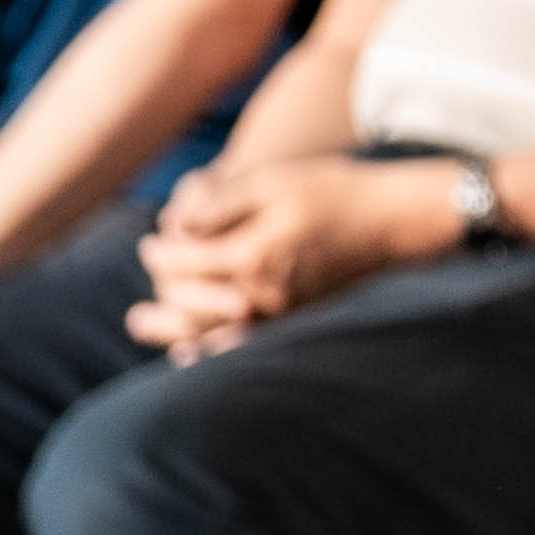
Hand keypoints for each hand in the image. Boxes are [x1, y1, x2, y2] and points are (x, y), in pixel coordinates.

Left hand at [123, 151, 453, 356]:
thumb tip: (173, 225)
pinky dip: (210, 349)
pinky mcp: (293, 316)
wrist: (394, 219)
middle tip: (152, 260)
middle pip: (186, 299)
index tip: (155, 235)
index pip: (180, 262)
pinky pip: (241, 342)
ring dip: (169, 327)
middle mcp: (258, 294)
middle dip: (162, 282)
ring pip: (207, 328)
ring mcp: (277, 311)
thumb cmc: (335, 192)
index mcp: (250, 256)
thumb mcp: (274, 183)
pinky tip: (188, 352)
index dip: (160, 248)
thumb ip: (219, 205)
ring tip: (140, 323)